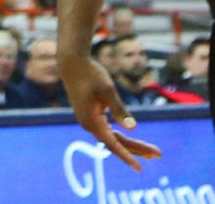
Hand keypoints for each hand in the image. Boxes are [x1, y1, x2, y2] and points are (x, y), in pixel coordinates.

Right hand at [60, 56, 161, 171]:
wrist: (71, 62)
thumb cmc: (90, 74)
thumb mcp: (107, 90)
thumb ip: (119, 109)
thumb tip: (133, 128)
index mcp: (91, 121)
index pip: (113, 144)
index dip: (127, 156)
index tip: (140, 168)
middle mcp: (89, 125)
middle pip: (115, 143)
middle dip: (136, 149)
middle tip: (158, 154)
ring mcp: (88, 121)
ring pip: (112, 138)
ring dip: (131, 145)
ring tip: (150, 153)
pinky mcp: (90, 116)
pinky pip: (108, 132)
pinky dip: (121, 137)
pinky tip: (130, 140)